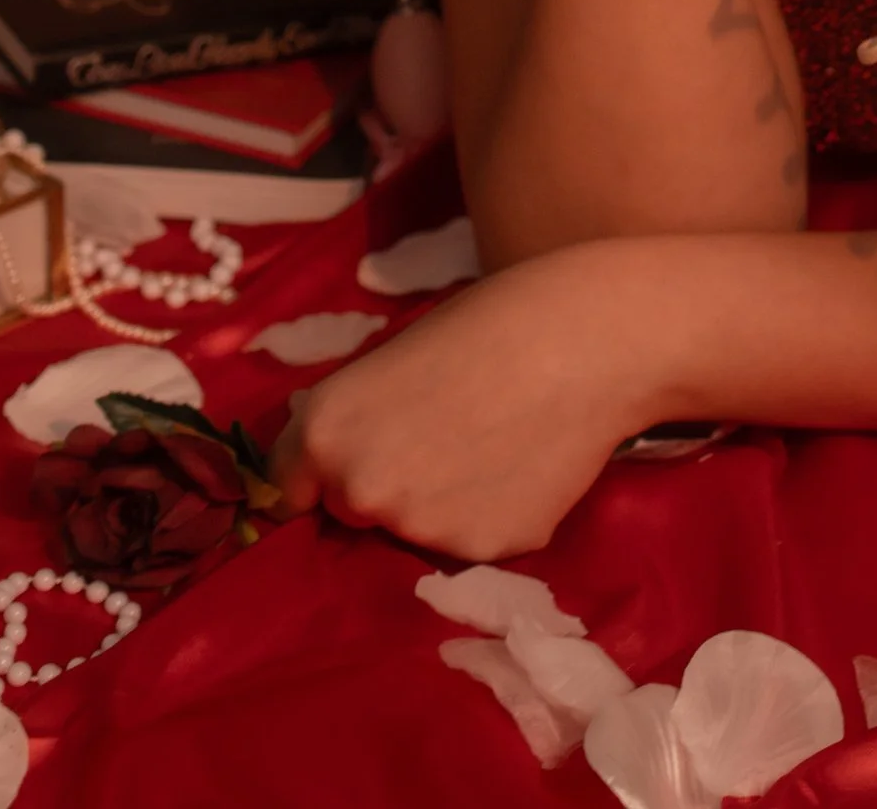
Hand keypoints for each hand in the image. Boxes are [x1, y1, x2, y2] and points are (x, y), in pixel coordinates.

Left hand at [273, 253, 647, 559]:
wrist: (590, 339)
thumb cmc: (492, 322)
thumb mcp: (396, 356)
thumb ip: (356, 415)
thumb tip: (334, 458)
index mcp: (326, 431)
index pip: (286, 487)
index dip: (319, 473)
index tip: (347, 462)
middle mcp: (360, 492)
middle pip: (354, 511)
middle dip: (384, 486)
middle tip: (440, 435)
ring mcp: (421, 531)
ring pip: (415, 531)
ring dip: (439, 505)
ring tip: (492, 444)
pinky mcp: (482, 554)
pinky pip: (472, 542)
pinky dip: (491, 515)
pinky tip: (524, 467)